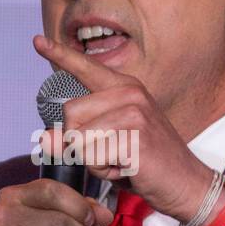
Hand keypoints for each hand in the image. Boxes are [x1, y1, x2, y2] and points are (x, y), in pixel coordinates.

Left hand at [32, 33, 218, 224]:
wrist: (186, 184)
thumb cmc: (146, 163)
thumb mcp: (107, 146)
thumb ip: (75, 138)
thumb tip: (44, 139)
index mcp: (125, 88)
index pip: (86, 67)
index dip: (60, 55)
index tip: (37, 41)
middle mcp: (129, 94)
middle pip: (70, 112)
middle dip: (79, 142)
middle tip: (111, 152)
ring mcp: (134, 113)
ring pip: (79, 139)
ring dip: (93, 160)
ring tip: (121, 161)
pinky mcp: (134, 137)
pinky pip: (92, 157)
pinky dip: (103, 171)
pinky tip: (127, 169)